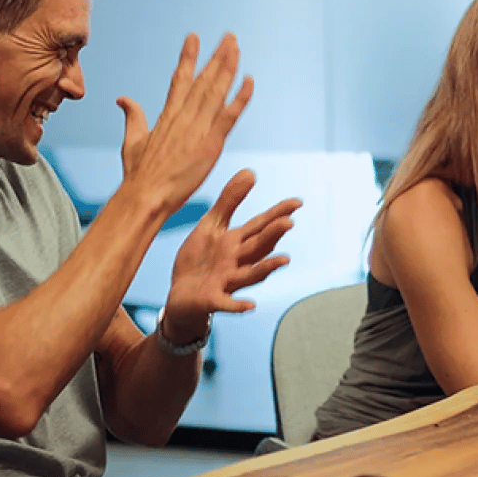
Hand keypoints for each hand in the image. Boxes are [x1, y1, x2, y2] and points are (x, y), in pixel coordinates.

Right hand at [115, 32, 252, 215]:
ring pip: (216, 90)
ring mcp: (197, 128)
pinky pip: (229, 115)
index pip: (180, 79)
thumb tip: (123, 99)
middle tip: (229, 37)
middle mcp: (183, 116)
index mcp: (167, 115)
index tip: (194, 37)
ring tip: (236, 46)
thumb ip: (133, 117)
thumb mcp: (132, 141)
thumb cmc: (138, 174)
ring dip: (228, 67)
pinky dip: (240, 98)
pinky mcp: (210, 143)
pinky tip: (249, 81)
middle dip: (217, 56)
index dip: (188, 57)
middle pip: (203, 79)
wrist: (145, 195)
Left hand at [161, 170, 300, 340]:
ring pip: (250, 274)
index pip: (261, 225)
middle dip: (273, 235)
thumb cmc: (199, 260)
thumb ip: (230, 201)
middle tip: (288, 222)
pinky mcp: (212, 300)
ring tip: (284, 260)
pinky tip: (250, 305)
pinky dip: (238, 305)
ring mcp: (227, 281)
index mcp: (237, 242)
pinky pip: (227, 303)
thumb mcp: (212, 226)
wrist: (180, 297)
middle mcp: (237, 261)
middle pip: (258, 246)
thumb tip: (251, 171)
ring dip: (266, 268)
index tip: (297, 202)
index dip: (278, 213)